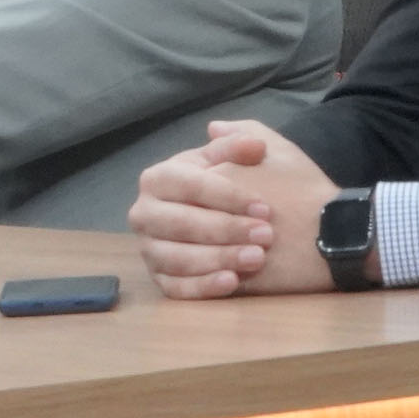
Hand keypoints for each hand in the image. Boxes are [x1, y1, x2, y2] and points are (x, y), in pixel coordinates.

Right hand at [129, 119, 344, 297]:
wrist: (273, 227)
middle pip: (179, 223)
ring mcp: (151, 249)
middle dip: (224, 229)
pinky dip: (202, 286)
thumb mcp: (258, 156)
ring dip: (217, 259)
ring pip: (176, 258)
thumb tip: (220, 129)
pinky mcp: (161, 280)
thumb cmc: (259, 188)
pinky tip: (231, 282)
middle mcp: (146, 213)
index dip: (225, 195)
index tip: (263, 206)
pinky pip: (175, 288)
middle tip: (265, 235)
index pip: (186, 184)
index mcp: (160, 178)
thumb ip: (242, 138)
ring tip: (256, 259)